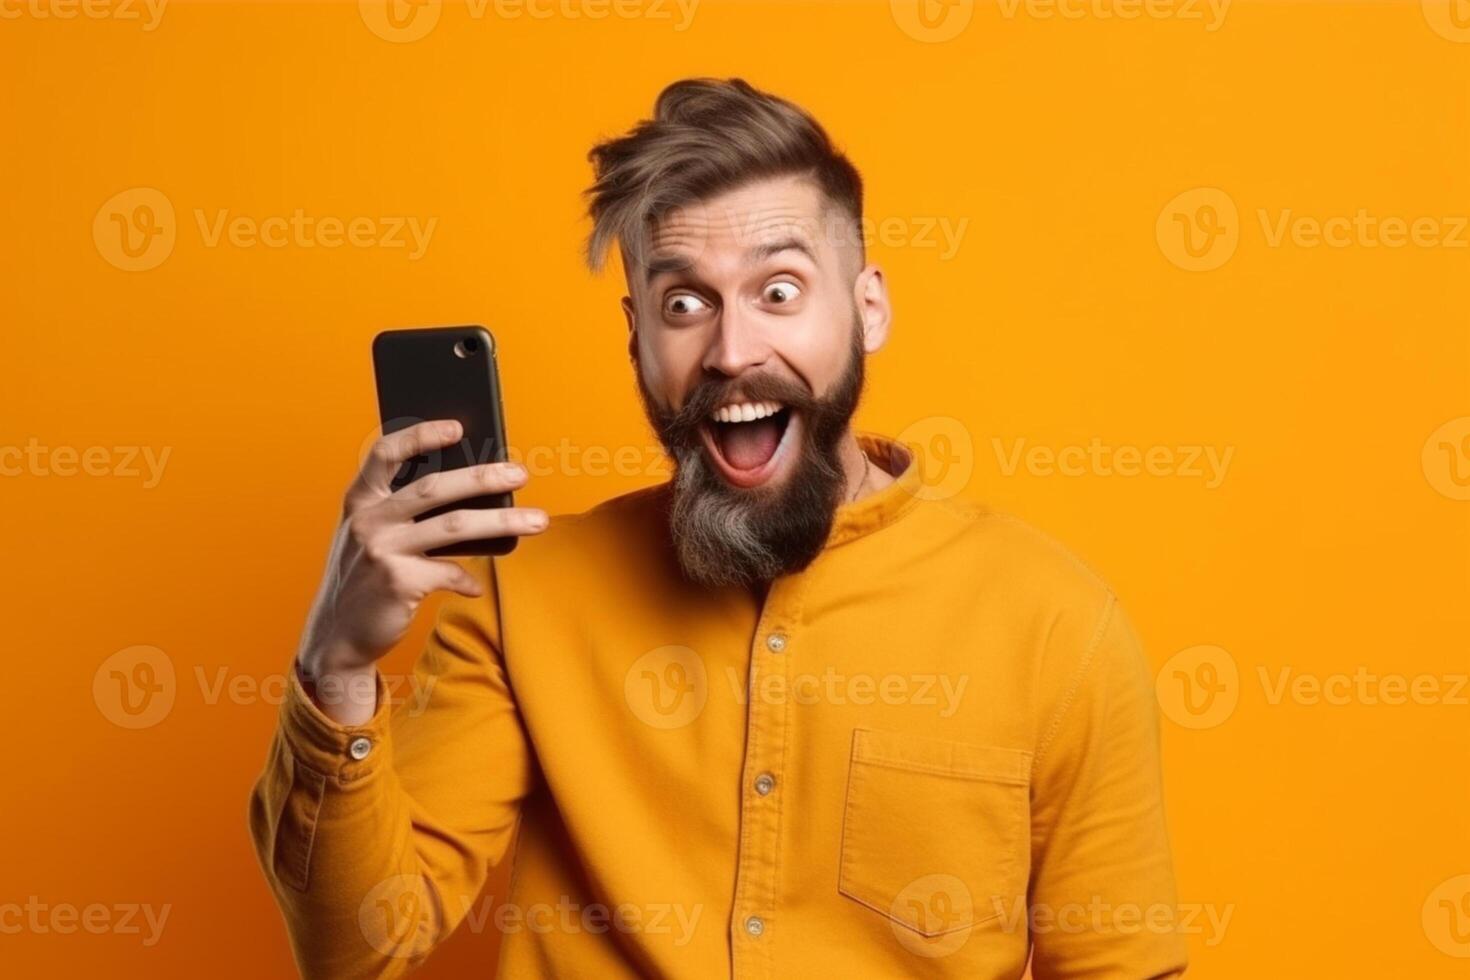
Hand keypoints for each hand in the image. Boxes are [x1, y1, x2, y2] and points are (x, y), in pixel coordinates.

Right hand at [295, 419, 545, 721]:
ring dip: (502, 522)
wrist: (337, 636)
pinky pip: (450, 573)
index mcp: (360, 500)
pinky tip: (476, 586)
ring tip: (537, 521)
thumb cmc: (366, 578)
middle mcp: (368, 520)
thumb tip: (474, 493)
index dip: (420, 436)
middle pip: (434, 487)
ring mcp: (381, 551)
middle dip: (482, 477)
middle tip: (520, 474)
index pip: (386, 453)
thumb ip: (406, 514)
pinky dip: (468, 579)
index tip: (458, 427)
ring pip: (454, 526)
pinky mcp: (397, 583)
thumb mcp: (374, 537)